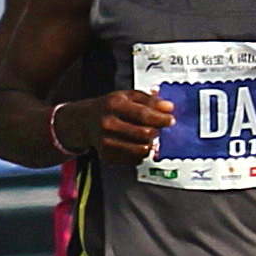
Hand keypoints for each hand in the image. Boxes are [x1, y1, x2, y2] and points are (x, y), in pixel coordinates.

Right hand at [58, 90, 173, 162]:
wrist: (85, 121)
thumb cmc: (110, 107)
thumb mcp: (128, 96)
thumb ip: (150, 100)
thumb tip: (168, 107)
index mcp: (114, 105)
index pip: (143, 115)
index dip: (161, 119)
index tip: (171, 120)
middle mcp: (108, 124)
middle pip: (143, 134)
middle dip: (156, 132)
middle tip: (157, 128)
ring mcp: (106, 142)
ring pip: (140, 150)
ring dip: (149, 144)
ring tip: (147, 137)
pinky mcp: (107, 156)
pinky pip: (134, 159)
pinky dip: (140, 153)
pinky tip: (136, 144)